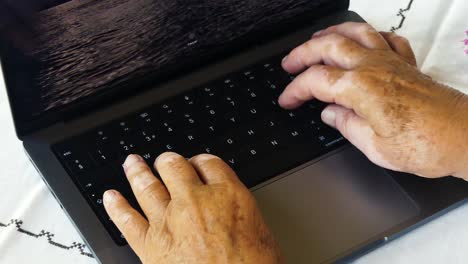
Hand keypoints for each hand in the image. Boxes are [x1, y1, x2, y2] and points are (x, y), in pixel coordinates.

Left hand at [103, 153, 281, 263]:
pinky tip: (111, 197)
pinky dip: (116, 207)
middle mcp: (195, 201)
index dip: (200, 161)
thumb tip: (229, 207)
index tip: (197, 164)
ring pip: (146, 185)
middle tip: (166, 162)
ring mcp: (169, 221)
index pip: (208, 163)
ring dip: (137, 171)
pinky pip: (126, 220)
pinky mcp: (149, 245)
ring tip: (132, 163)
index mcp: (227, 195)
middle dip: (169, 162)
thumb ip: (239, 211)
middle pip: (174, 166)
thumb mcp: (260, 231)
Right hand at [279, 22, 467, 178]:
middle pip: (328, 46)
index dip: (295, 90)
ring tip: (317, 39)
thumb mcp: (373, 146)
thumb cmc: (424, 145)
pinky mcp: (408, 64)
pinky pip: (387, 39)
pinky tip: (364, 41)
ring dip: (332, 33)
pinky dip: (371, 36)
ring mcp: (392, 61)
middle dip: (303, 53)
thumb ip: (345, 125)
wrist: (464, 139)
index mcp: (360, 87)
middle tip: (289, 64)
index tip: (287, 100)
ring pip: (356, 32)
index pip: (315, 80)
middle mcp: (374, 67)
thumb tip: (330, 114)